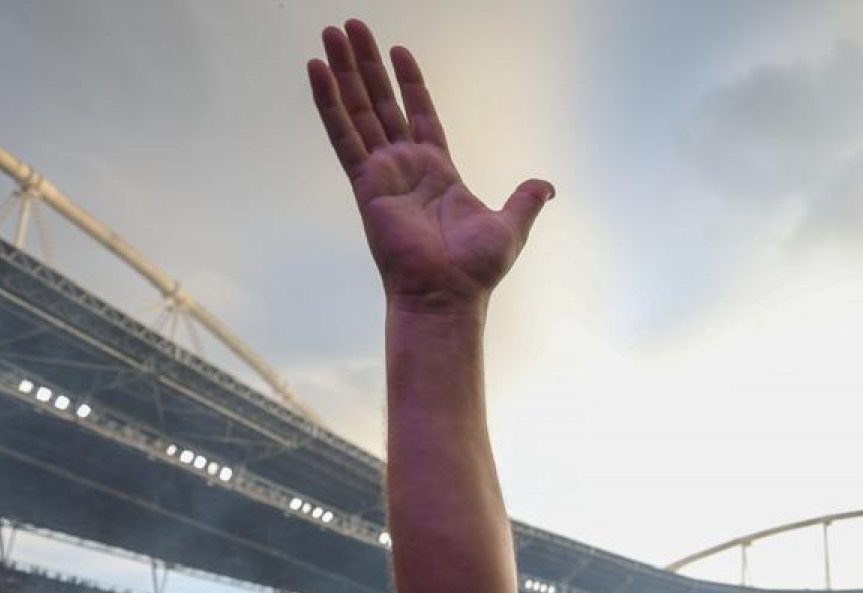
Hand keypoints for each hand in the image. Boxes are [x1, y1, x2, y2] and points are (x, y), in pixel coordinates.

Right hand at [309, 21, 552, 310]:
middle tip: (351, 27)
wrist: (449, 294)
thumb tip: (545, 186)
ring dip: (343, 72)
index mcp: (438, 171)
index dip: (410, 83)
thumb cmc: (475, 270)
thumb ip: (524, 200)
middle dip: (366, 65)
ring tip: (330, 33)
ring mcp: (382, 172)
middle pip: (383, 103)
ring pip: (358, 110)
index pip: (421, 115)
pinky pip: (343, 136)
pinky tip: (317, 70)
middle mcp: (405, 166)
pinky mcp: (365, 183)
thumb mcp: (511, 226)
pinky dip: (329, 103)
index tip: (398, 51)